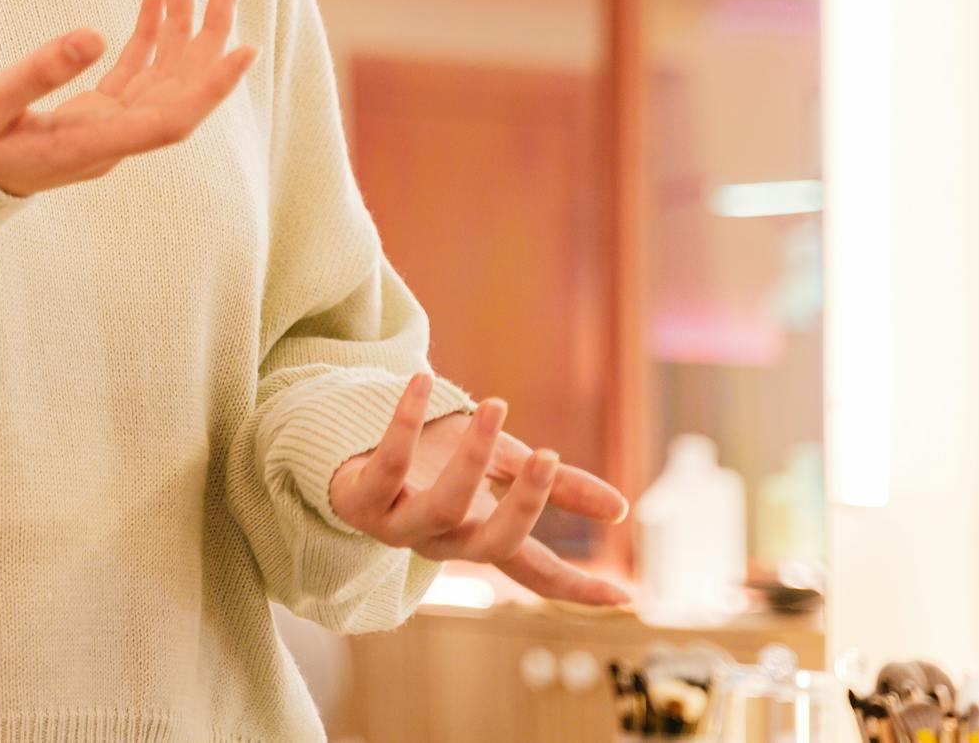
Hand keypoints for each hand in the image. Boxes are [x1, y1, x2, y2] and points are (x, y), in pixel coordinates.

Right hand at [0, 0, 255, 197]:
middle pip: (176, 91)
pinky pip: (132, 76)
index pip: (170, 119)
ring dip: (179, 27)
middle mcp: (107, 142)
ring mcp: (101, 130)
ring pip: (159, 78)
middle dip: (206, 34)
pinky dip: (148, 37)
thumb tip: (94, 34)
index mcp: (91, 146)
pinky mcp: (87, 118)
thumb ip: (39, 71)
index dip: (211, 86)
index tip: (246, 48)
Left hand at [327, 375, 633, 607]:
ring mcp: (399, 525)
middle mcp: (442, 542)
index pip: (535, 572)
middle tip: (547, 457)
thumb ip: (553, 486)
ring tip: (493, 405)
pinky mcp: (361, 498)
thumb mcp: (500, 465)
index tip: (625, 598)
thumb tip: (621, 510)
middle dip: (524, 503)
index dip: (577, 587)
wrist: (353, 443)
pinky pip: (388, 463)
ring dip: (470, 456)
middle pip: (493, 543)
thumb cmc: (433, 459)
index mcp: (480, 537)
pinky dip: (404, 420)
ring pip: (443, 507)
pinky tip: (422, 381)